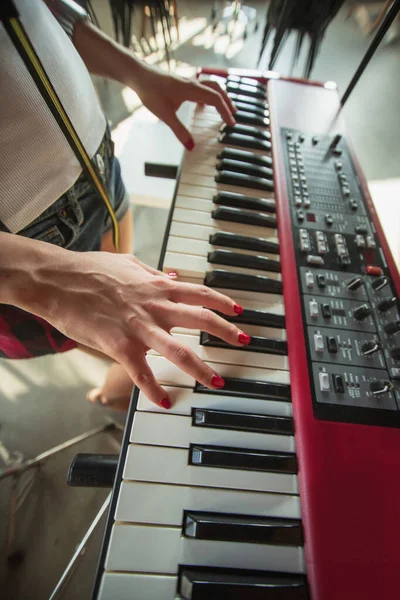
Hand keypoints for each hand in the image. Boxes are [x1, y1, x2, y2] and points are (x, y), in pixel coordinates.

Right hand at [46, 253, 247, 406]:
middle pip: (201, 319)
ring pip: (178, 350)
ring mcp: (138, 327)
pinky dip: (152, 389)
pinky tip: (162, 401)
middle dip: (226, 332)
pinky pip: (140, 372)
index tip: (238, 311)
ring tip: (217, 382)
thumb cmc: (88, 270)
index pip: (200, 293)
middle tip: (243, 342)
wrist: (56, 280)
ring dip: (201, 368)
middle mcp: (154, 306)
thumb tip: (171, 276)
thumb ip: (152, 273)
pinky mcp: (119, 345)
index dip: (223, 302)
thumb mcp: (127, 264)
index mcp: (157, 286)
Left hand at [131, 64, 236, 148]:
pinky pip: (201, 87)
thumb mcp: (165, 115)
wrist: (138, 74)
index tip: (231, 123)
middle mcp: (192, 83)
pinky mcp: (181, 83)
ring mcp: (187, 82)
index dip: (225, 111)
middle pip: (217, 90)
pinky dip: (208, 94)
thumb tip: (191, 147)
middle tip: (234, 116)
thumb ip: (179, 131)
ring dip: (220, 97)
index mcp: (192, 89)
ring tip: (224, 108)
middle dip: (227, 103)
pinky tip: (203, 104)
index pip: (215, 99)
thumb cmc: (150, 91)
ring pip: (210, 86)